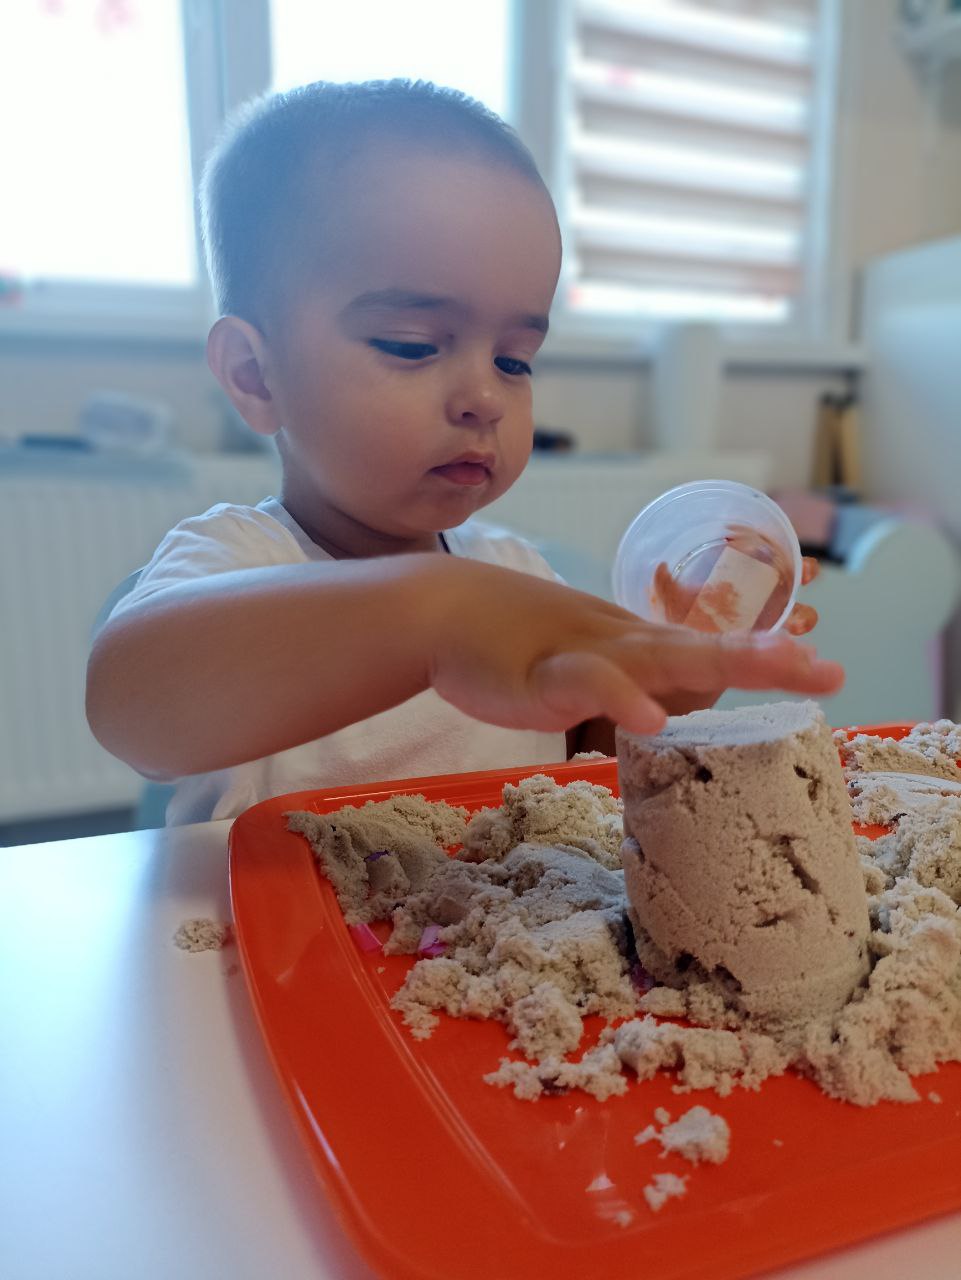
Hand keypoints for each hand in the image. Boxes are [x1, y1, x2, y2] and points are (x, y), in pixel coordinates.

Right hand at [424, 558, 842, 738]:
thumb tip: (667, 713)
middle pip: (706, 649)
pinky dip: (621, 699)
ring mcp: (585, 656)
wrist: (443, 614)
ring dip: (724, 660)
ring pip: (661, 657)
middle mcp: (622, 644)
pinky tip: (653, 718)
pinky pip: (587, 685)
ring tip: (782, 666)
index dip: (767, 657)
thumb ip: (628, 687)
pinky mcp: (542, 679)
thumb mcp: (582, 665)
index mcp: (635, 646)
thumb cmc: (514, 644)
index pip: (711, 650)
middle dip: (771, 659)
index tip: (826, 669)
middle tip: (831, 670)